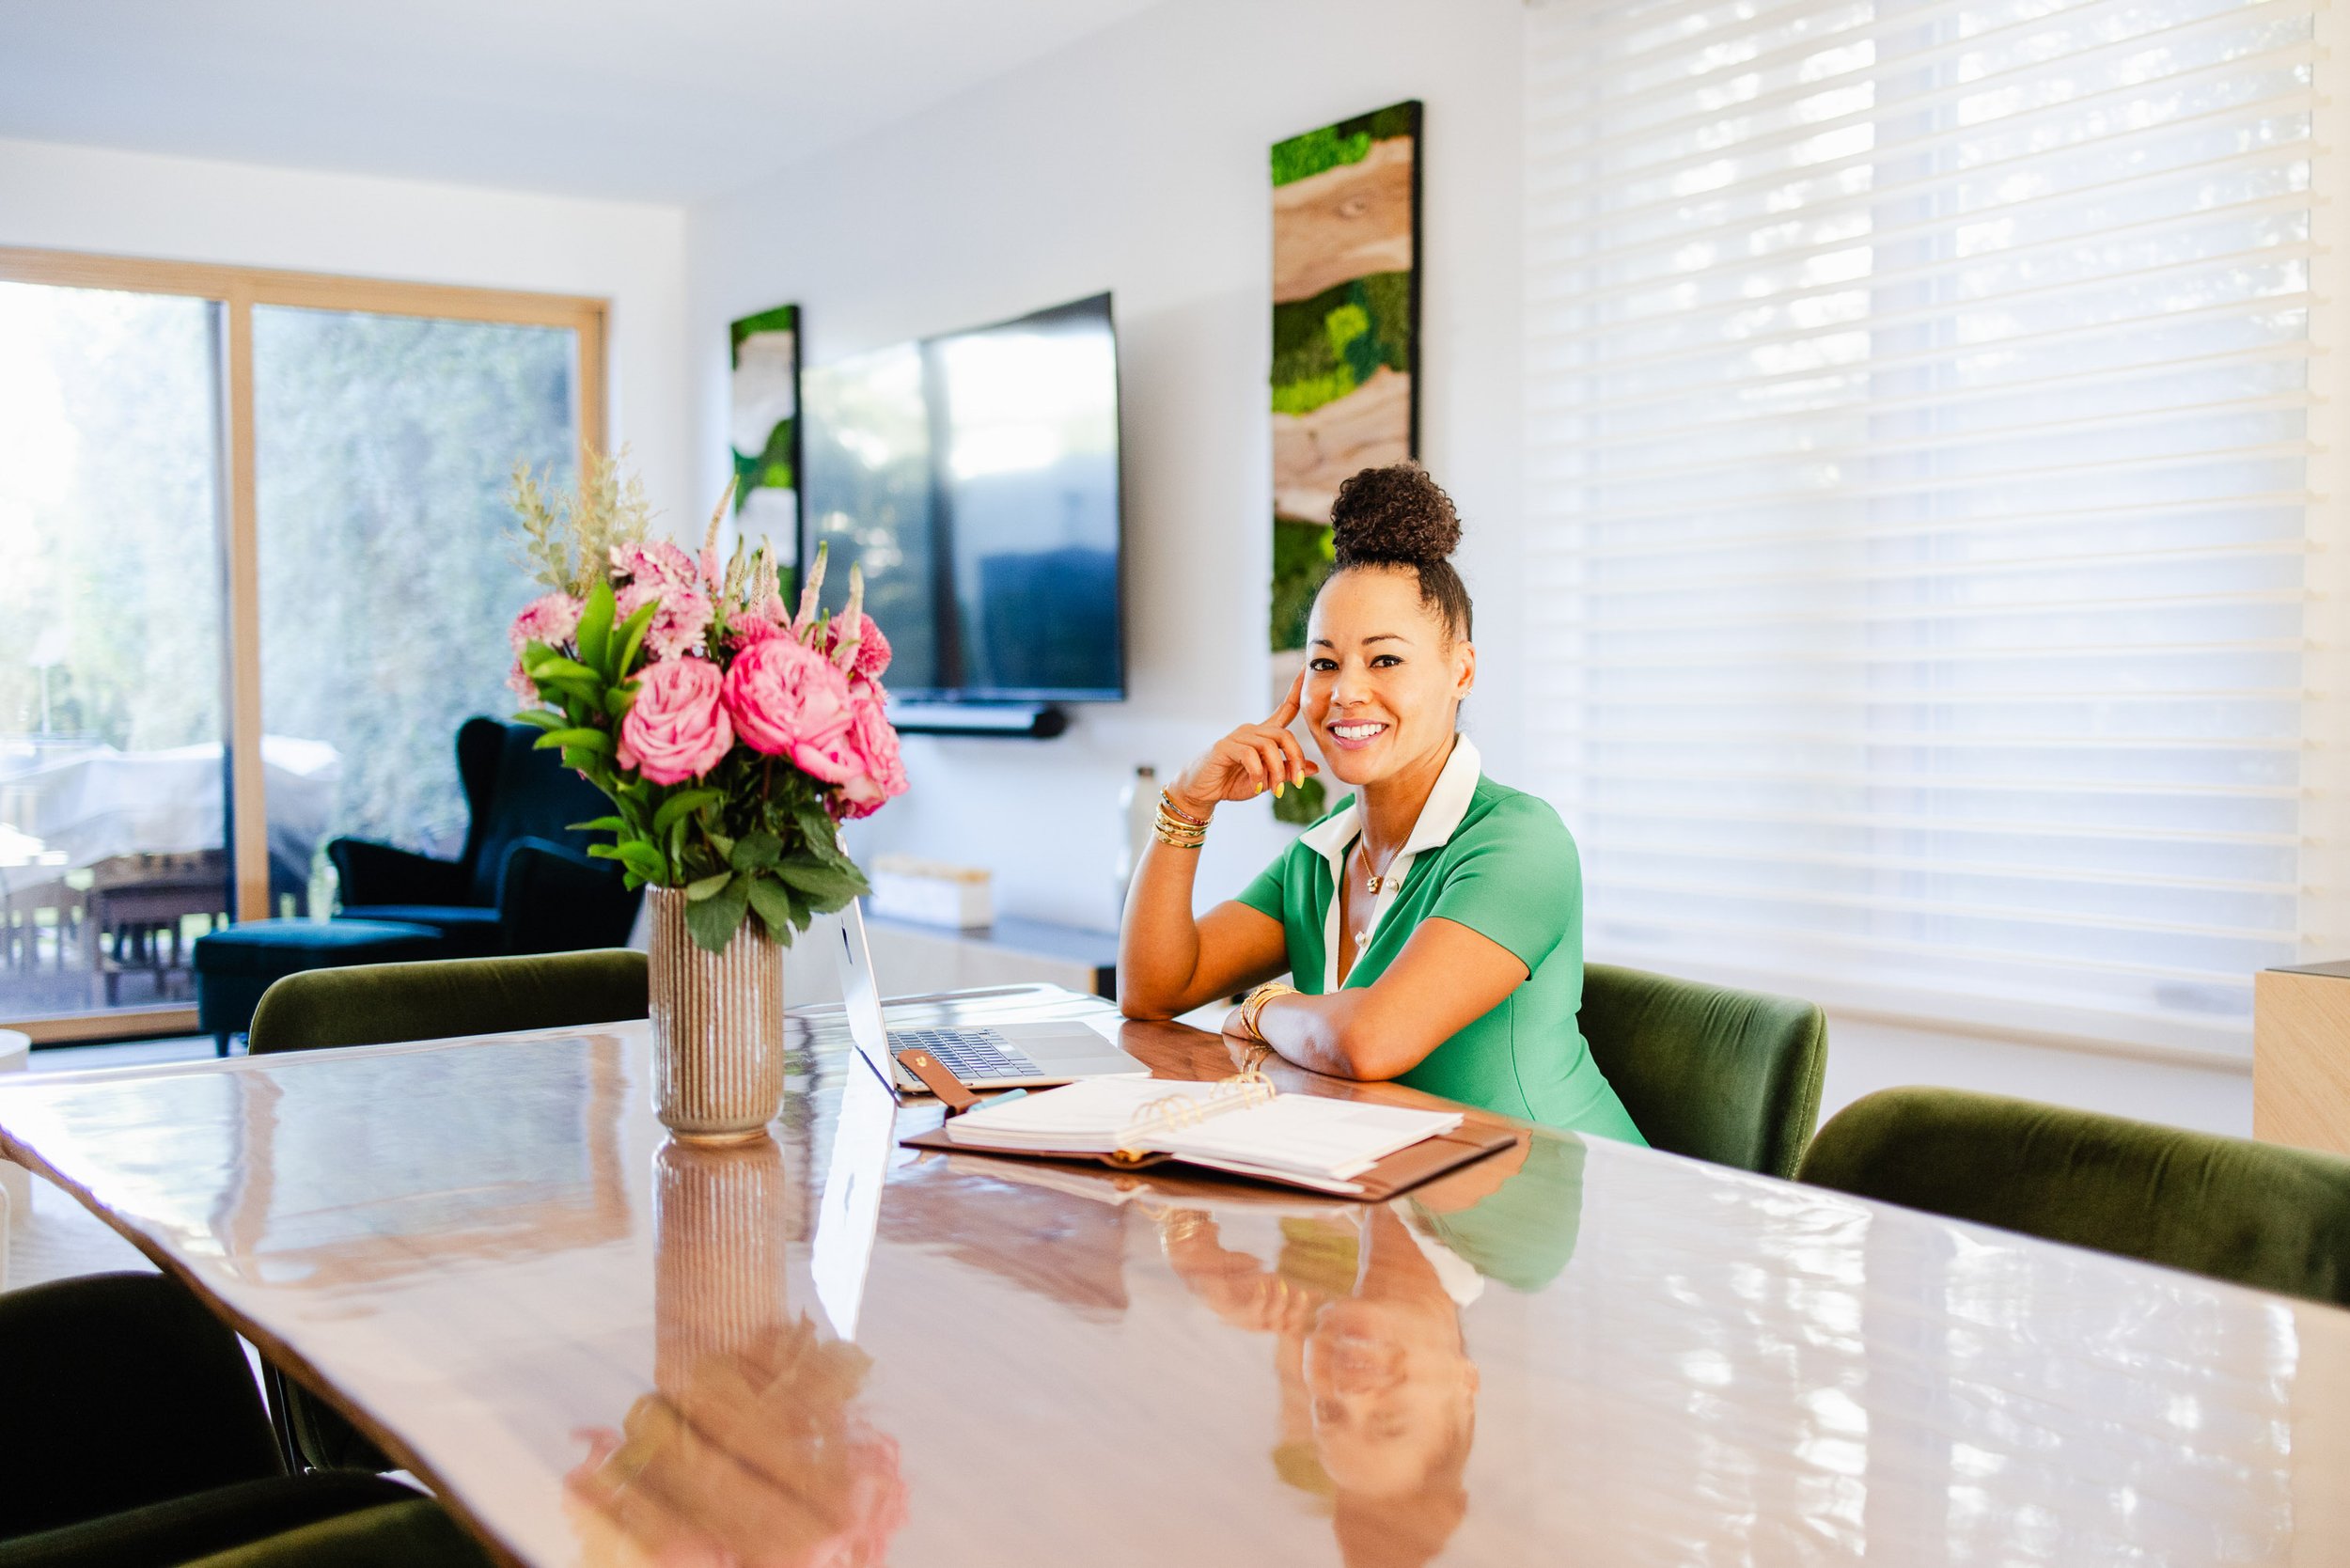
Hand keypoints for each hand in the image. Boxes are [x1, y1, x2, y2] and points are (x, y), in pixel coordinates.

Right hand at [1168, 669, 1319, 815]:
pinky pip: (1250, 755)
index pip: (1285, 709)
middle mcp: (1251, 731)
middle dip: (1295, 759)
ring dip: (1276, 772)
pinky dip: (1258, 774)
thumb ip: (1287, 772)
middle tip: (1296, 783)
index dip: (1296, 690)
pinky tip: (1257, 786)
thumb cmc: (1232, 782)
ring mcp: (1237, 737)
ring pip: (1269, 746)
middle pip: (1284, 735)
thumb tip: (1314, 768)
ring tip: (1275, 790)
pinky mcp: (1225, 746)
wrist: (1202, 791)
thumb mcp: (1267, 780)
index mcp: (1263, 736)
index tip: (1305, 668)